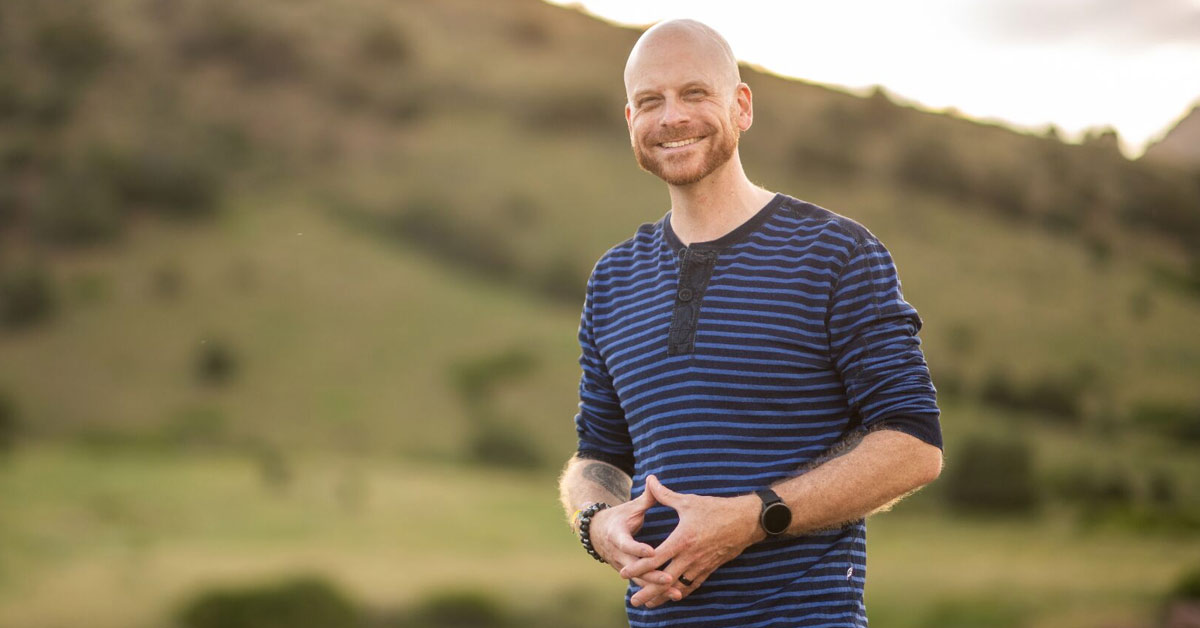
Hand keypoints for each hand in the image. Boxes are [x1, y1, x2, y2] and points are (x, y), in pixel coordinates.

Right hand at [588, 486, 675, 587]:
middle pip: (635, 568)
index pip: (627, 544)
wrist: (597, 533)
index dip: (638, 549)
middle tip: (669, 578)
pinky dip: (656, 592)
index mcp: (617, 535)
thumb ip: (646, 498)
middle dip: (652, 575)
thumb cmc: (620, 517)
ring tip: (676, 593)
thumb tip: (654, 480)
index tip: (652, 552)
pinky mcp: (629, 574)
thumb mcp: (631, 507)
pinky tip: (673, 596)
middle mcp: (618, 554)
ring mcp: (622, 566)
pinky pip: (643, 584)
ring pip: (639, 580)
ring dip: (656, 588)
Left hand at [620, 475, 763, 607]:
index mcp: (682, 540)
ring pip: (678, 587)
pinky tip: (673, 597)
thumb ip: (665, 494)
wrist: (745, 521)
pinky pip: (693, 585)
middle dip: (647, 591)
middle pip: (664, 579)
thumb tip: (649, 479)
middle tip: (633, 600)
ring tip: (649, 604)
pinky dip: (681, 592)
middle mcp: (690, 556)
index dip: (638, 567)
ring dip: (663, 596)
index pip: (655, 558)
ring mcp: (700, 565)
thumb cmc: (716, 509)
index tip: (624, 574)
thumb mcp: (688, 501)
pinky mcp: (709, 568)